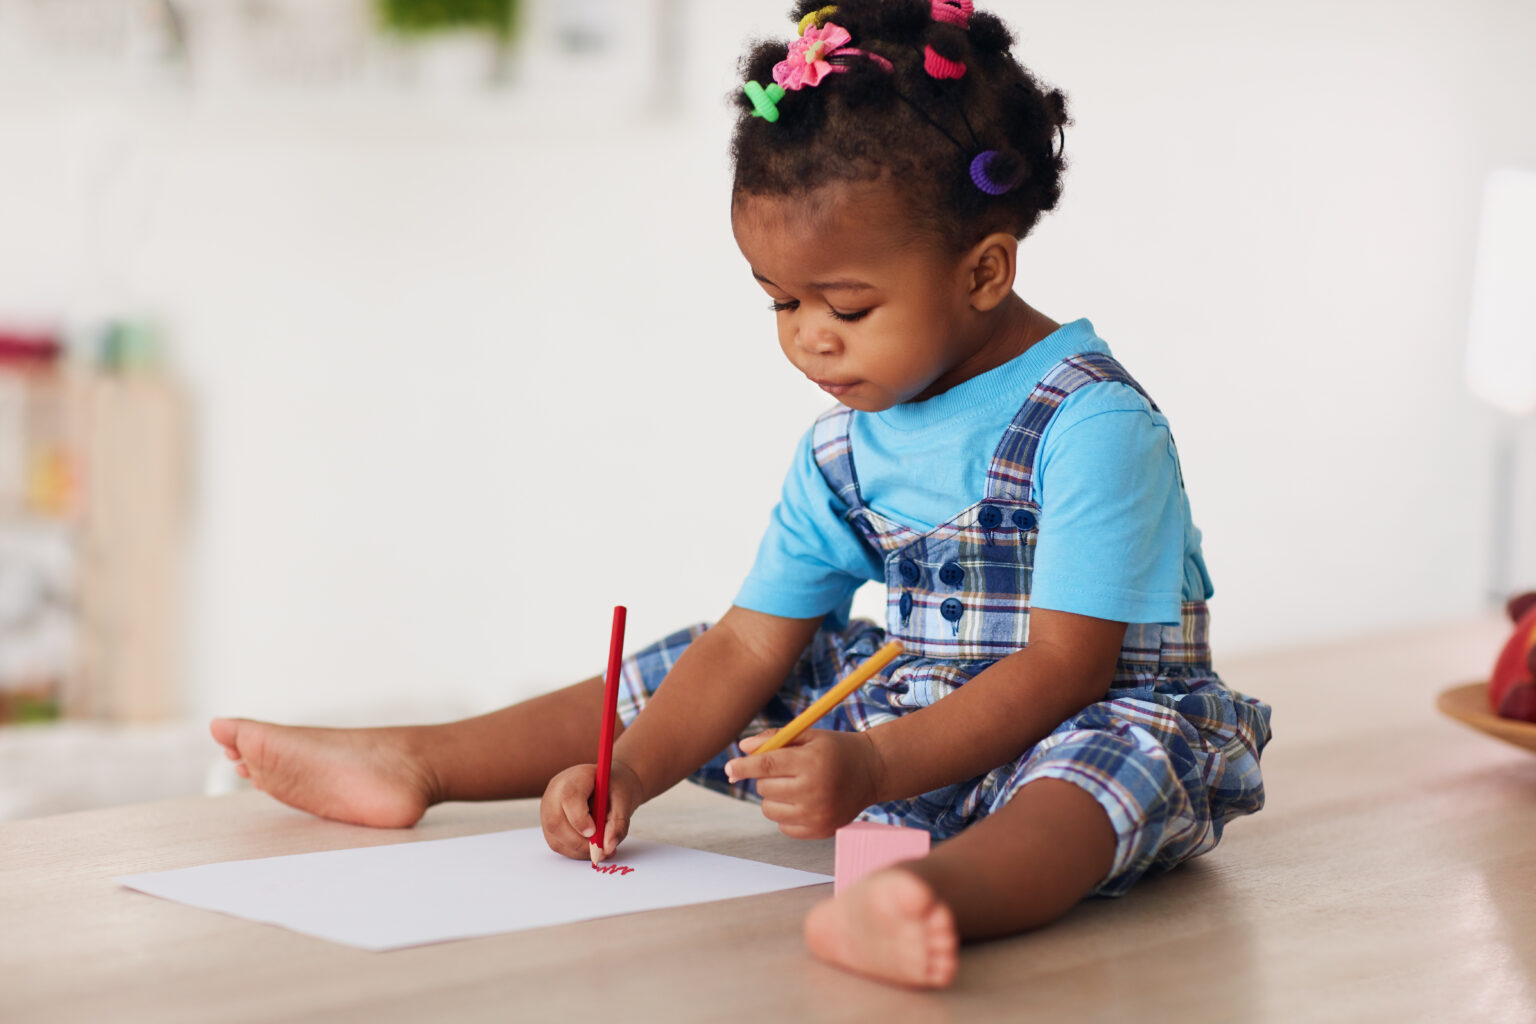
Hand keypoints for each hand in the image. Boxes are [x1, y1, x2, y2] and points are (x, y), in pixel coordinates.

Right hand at [540, 759, 642, 861]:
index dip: (579, 819)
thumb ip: (618, 823)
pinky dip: (575, 852)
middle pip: (555, 821)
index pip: (569, 797)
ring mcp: (548, 808)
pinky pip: (557, 844)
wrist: (609, 786)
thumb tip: (608, 847)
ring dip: (579, 850)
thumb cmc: (615, 790)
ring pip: (555, 837)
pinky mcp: (548, 824)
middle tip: (602, 851)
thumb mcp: (623, 801)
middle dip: (579, 842)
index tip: (595, 833)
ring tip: (601, 850)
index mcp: (575, 777)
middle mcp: (555, 792)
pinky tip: (591, 847)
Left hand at [724, 729, 885, 838]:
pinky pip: (783, 826)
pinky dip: (785, 814)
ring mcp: (818, 814)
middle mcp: (815, 790)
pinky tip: (803, 801)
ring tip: (793, 785)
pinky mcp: (820, 831)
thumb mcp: (808, 735)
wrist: (872, 772)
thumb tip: (742, 749)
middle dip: (765, 777)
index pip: (767, 766)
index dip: (744, 766)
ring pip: (770, 809)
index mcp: (812, 762)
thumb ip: (774, 738)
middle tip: (784, 769)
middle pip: (765, 788)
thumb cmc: (835, 749)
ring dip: (773, 796)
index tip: (729, 768)